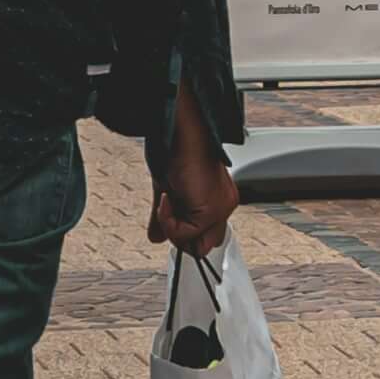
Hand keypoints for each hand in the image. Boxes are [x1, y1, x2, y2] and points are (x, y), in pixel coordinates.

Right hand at [147, 86, 237, 255]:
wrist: (181, 131)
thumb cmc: (174, 151)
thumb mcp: (167, 190)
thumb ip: (164, 217)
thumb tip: (155, 238)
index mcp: (218, 200)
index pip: (206, 234)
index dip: (184, 233)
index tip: (167, 216)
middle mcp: (224, 206)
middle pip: (206, 246)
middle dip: (181, 237)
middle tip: (167, 211)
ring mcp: (221, 210)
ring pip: (195, 245)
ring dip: (173, 228)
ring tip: (167, 199)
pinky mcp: (211, 211)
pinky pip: (185, 235)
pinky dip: (169, 221)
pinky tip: (167, 198)